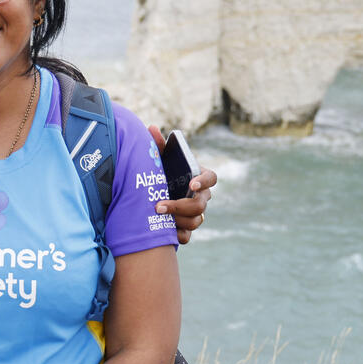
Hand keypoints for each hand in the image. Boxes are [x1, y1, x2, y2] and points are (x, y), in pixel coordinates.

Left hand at [148, 125, 217, 244]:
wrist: (152, 195)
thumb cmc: (161, 174)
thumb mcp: (159, 160)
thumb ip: (157, 145)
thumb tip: (151, 128)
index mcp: (199, 178)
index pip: (211, 179)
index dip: (204, 182)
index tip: (191, 184)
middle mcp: (202, 197)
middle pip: (200, 205)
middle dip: (180, 206)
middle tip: (159, 206)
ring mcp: (196, 214)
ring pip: (196, 221)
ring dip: (177, 220)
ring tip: (158, 217)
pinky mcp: (186, 228)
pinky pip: (187, 236)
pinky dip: (176, 234)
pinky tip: (164, 231)